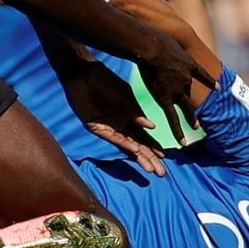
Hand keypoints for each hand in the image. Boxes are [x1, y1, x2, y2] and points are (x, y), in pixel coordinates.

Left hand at [59, 56, 165, 175]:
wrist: (83, 74)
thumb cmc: (104, 80)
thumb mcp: (124, 95)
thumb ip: (136, 112)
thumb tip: (153, 127)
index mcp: (129, 115)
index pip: (144, 135)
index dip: (154, 147)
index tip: (165, 157)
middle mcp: (120, 124)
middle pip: (138, 145)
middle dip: (149, 158)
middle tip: (161, 173)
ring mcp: (109, 127)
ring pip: (128, 146)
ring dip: (139, 157)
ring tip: (150, 169)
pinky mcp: (97, 128)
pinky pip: (114, 138)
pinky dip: (125, 144)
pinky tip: (136, 151)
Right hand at [137, 29, 213, 136]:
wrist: (152, 47)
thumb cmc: (154, 36)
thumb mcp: (166, 35)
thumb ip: (166, 37)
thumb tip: (159, 28)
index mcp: (187, 63)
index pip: (201, 74)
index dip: (209, 81)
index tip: (218, 87)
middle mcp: (186, 78)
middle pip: (194, 92)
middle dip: (199, 101)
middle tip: (206, 108)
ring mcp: (177, 89)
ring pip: (187, 108)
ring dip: (192, 118)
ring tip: (198, 127)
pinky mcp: (165, 97)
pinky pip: (173, 117)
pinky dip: (178, 130)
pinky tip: (183, 141)